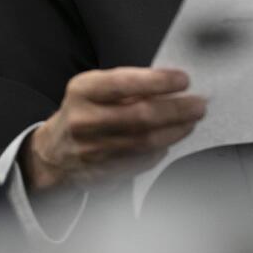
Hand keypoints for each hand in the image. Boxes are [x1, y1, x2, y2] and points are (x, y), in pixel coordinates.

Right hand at [21, 67, 206, 192]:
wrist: (53, 151)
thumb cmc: (85, 110)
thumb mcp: (97, 87)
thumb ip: (131, 84)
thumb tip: (173, 82)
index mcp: (84, 90)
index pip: (124, 83)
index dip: (158, 81)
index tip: (184, 80)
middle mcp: (84, 120)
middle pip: (141, 116)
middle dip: (177, 109)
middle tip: (199, 104)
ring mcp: (91, 150)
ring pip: (144, 142)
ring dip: (176, 130)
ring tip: (191, 121)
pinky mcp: (101, 173)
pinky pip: (140, 162)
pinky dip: (160, 150)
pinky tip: (170, 140)